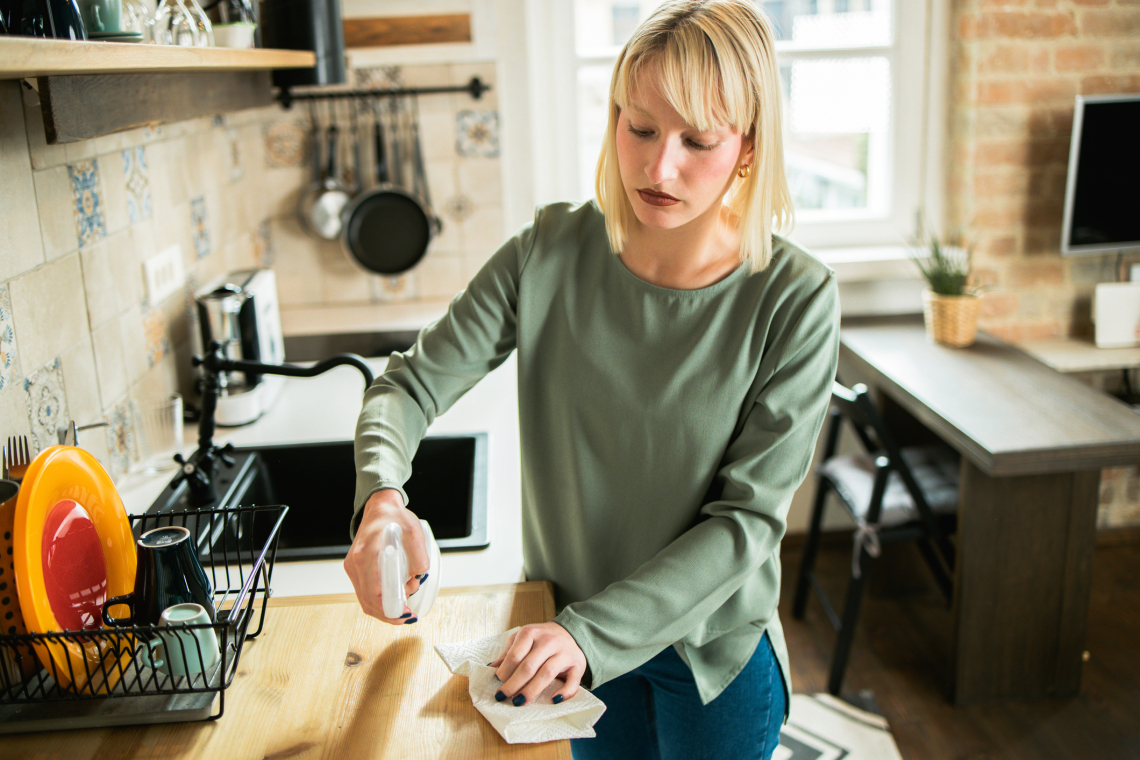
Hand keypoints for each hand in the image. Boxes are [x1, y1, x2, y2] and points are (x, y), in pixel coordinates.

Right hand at [343, 489, 428, 623]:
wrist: (379, 507)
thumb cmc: (394, 517)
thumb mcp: (414, 531)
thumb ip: (419, 555)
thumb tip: (419, 577)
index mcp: (366, 555)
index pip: (374, 593)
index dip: (390, 609)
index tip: (406, 615)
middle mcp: (354, 564)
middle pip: (368, 602)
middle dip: (390, 613)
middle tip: (409, 614)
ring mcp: (352, 567)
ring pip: (365, 600)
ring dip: (385, 607)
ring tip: (405, 599)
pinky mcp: (355, 569)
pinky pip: (365, 592)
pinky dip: (379, 599)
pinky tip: (395, 595)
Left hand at [490, 623, 586, 706]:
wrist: (571, 632)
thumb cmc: (542, 638)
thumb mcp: (523, 638)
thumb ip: (508, 653)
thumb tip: (491, 668)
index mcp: (531, 633)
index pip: (515, 655)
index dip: (504, 671)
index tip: (497, 683)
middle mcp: (548, 641)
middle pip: (529, 666)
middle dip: (513, 684)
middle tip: (503, 697)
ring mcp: (564, 653)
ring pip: (547, 674)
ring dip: (531, 690)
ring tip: (518, 701)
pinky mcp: (577, 665)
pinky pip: (573, 681)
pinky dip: (564, 692)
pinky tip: (553, 700)